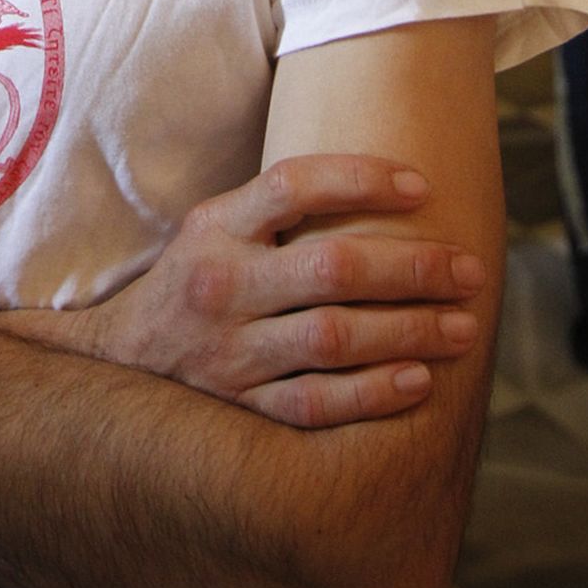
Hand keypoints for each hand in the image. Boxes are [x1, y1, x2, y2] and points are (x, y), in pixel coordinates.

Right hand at [9, 155, 485, 429]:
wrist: (118, 362)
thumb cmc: (194, 281)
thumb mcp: (215, 227)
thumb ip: (277, 209)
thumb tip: (382, 180)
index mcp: (215, 228)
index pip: (292, 185)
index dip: (360, 179)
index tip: (421, 185)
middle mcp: (221, 286)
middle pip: (330, 268)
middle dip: (411, 268)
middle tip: (469, 270)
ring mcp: (229, 353)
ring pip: (333, 338)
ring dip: (409, 331)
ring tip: (462, 326)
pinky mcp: (240, 408)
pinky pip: (317, 404)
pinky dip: (372, 394)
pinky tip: (419, 382)